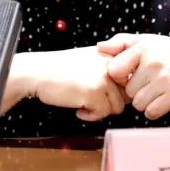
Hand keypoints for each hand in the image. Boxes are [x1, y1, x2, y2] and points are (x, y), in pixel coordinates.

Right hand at [12, 48, 128, 121]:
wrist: (38, 72)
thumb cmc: (60, 68)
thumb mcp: (90, 60)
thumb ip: (109, 70)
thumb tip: (128, 91)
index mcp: (112, 55)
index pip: (131, 78)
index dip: (119, 91)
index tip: (104, 94)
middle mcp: (111, 64)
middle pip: (126, 94)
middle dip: (110, 102)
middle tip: (92, 101)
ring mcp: (104, 77)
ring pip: (117, 106)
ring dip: (101, 110)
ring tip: (83, 103)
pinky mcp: (95, 92)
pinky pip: (103, 114)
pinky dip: (90, 116)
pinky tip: (78, 108)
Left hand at [97, 33, 169, 119]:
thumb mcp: (148, 41)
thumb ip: (122, 42)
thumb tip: (99, 47)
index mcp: (144, 48)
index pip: (114, 71)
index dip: (120, 77)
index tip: (131, 75)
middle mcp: (154, 63)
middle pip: (127, 91)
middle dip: (136, 90)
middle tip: (151, 82)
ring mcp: (166, 80)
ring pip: (138, 103)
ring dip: (145, 101)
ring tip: (157, 90)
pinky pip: (151, 112)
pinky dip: (155, 109)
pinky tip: (164, 99)